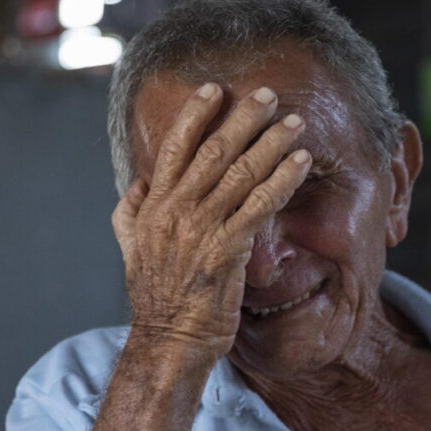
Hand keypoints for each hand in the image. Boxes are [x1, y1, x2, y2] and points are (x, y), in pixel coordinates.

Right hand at [111, 83, 310, 359]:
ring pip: (240, 174)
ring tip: (295, 122)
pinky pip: (259, 207)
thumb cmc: (157, 298)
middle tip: (269, 94)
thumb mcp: (130, 249)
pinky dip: (282, 180)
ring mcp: (201, 230)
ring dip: (271, 144)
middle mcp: (177, 211)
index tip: (215, 89)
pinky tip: (301, 163)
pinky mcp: (227, 251)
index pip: (175, 149)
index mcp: (155, 206)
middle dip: (243, 119)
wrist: (169, 340)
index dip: (195, 115)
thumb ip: (130, 212)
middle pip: (214, 152)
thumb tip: (138, 183)